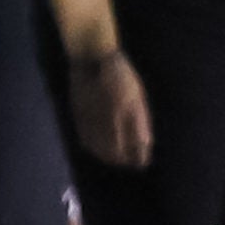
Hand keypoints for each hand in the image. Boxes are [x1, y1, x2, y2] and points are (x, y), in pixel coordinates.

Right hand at [70, 50, 151, 168]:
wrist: (92, 59)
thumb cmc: (121, 75)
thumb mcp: (138, 94)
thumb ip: (140, 119)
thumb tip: (143, 144)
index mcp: (131, 110)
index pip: (138, 142)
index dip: (140, 156)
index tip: (142, 163)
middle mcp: (113, 117)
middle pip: (119, 150)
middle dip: (125, 161)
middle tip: (129, 164)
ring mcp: (95, 118)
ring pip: (101, 148)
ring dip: (109, 158)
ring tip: (115, 161)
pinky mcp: (81, 118)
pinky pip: (86, 140)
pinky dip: (94, 149)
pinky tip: (98, 151)